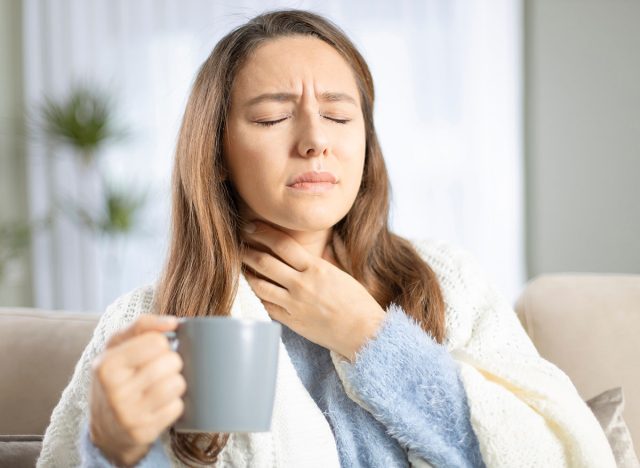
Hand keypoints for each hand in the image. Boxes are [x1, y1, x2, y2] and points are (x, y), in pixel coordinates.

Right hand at [89, 314, 185, 465]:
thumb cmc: (117, 377)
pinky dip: (174, 403)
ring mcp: (129, 414)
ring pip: (178, 383)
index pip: (157, 342)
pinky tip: (159, 405)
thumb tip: (173, 322)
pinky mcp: (143, 432)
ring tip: (160, 385)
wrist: (106, 426)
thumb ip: (142, 325)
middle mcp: (115, 391)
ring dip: (175, 382)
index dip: (161, 344)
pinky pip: (178, 407)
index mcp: (106, 365)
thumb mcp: (117, 346)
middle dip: (171, 363)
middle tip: (158, 370)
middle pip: (172, 362)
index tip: (151, 352)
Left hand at [241, 221, 385, 361]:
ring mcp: (294, 304)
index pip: (283, 244)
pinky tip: (252, 288)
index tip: (251, 226)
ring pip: (260, 285)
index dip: (263, 233)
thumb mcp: (340, 272)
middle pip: (265, 262)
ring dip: (246, 273)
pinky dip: (256, 295)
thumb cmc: (356, 301)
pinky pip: (266, 306)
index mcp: (316, 268)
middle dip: (247, 250)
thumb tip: (315, 243)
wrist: (362, 332)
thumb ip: (323, 258)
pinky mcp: (291, 321)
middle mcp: (302, 284)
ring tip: (240, 265)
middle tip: (238, 243)